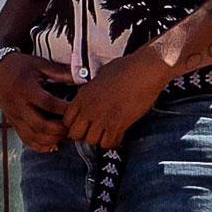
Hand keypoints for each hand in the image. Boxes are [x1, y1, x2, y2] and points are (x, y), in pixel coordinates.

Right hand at [0, 49, 77, 153]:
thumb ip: (60, 72)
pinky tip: (54, 144)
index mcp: (26, 89)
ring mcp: (15, 117)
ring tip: (66, 135)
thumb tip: (84, 77)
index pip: (48, 103)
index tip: (78, 109)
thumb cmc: (22, 67)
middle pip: (40, 125)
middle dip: (59, 129)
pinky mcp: (14, 124)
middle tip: (73, 126)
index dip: (64, 109)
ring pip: (33, 136)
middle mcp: (19, 105)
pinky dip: (41, 146)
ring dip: (52, 139)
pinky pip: (27, 140)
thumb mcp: (40, 64)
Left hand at [60, 47, 178, 150]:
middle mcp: (88, 108)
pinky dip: (113, 141)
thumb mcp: (102, 74)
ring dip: (99, 138)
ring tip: (108, 132)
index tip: (84, 123)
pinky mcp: (117, 125)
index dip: (75, 124)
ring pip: (91, 141)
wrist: (144, 71)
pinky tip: (119, 134)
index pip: (67, 120)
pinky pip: (108, 143)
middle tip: (95, 130)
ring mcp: (102, 118)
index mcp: (82, 95)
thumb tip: (94, 87)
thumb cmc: (126, 68)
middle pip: (75, 134)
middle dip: (84, 134)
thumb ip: (94, 86)